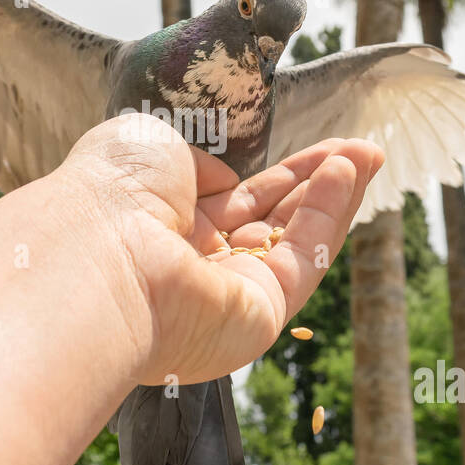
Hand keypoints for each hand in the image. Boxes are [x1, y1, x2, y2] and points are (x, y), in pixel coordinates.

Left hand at [53, 113, 384, 385]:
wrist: (97, 251)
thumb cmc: (109, 192)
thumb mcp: (150, 145)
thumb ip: (197, 161)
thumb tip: (224, 181)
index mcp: (162, 225)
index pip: (235, 201)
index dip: (281, 176)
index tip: (323, 150)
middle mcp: (194, 265)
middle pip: (272, 221)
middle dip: (317, 183)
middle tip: (363, 150)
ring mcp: (227, 296)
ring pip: (295, 242)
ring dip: (333, 195)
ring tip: (367, 153)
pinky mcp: (257, 319)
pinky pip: (302, 261)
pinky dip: (327, 217)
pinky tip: (345, 174)